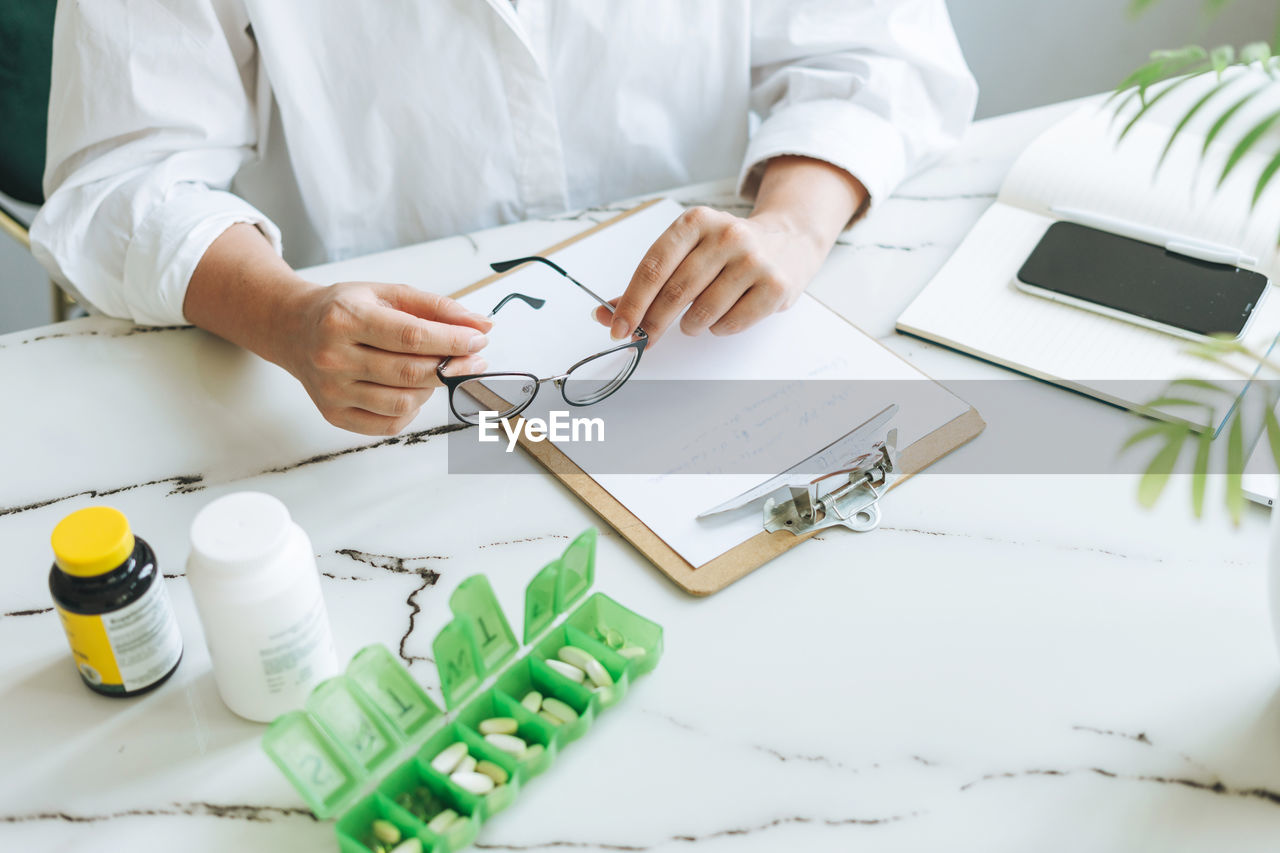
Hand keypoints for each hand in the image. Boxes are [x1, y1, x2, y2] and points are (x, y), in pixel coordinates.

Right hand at [282, 282, 490, 434]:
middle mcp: (334, 357)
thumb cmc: (344, 309)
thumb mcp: (386, 293)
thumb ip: (435, 307)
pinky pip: (389, 423)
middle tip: (473, 358)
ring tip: (433, 370)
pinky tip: (411, 389)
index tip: (479, 340)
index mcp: (345, 319)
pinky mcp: (334, 414)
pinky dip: (412, 409)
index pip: (411, 336)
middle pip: (410, 373)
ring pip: (404, 402)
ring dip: (431, 389)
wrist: (293, 329)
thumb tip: (481, 325)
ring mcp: (332, 390)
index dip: (453, 341)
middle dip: (452, 367)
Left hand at [595, 207, 829, 343]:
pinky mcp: (775, 285)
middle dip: (653, 324)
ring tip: (693, 319)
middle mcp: (726, 235)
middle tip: (644, 340)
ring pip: (702, 312)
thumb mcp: (688, 251)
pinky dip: (718, 329)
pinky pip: (730, 324)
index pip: (653, 267)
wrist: (789, 239)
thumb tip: (605, 313)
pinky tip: (722, 316)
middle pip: (675, 292)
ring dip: (689, 326)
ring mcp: (753, 260)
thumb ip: (648, 282)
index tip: (618, 328)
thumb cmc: (727, 251)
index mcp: (695, 222)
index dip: (631, 303)